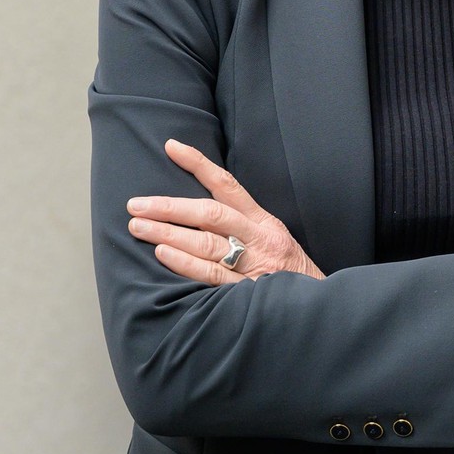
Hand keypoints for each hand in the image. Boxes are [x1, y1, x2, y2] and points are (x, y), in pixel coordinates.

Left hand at [127, 139, 324, 285]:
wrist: (316, 307)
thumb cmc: (288, 274)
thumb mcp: (274, 240)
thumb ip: (243, 226)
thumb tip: (198, 211)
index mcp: (263, 222)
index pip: (227, 185)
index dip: (198, 164)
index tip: (171, 147)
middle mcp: (259, 238)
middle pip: (210, 214)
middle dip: (170, 207)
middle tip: (137, 205)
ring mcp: (253, 265)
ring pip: (207, 243)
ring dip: (169, 234)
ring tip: (139, 227)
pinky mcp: (247, 291)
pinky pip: (212, 274)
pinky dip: (186, 263)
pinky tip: (163, 254)